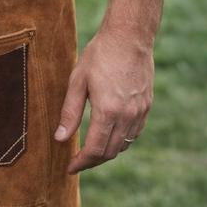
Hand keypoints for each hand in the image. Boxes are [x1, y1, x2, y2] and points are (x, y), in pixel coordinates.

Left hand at [53, 25, 153, 173]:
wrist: (129, 38)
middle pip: (109, 152)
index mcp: (108, 111)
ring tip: (90, 151)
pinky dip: (120, 141)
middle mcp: (127, 116)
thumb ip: (70, 112)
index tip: (70, 168)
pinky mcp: (147, 107)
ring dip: (106, 152)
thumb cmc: (99, 55)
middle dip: (92, 161)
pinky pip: (134, 133)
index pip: (95, 150)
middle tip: (77, 162)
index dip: (81, 163)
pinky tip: (108, 135)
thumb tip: (60, 139)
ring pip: (123, 145)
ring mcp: (140, 113)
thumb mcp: (78, 81)